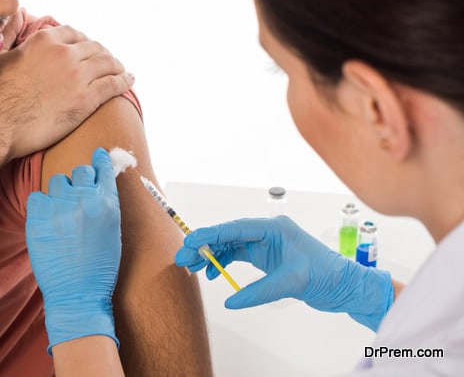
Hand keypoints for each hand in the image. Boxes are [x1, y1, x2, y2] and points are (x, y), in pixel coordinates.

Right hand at [0, 25, 133, 158]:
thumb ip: (10, 40)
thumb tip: (10, 26)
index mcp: (44, 40)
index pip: (73, 33)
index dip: (83, 40)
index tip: (87, 47)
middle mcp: (64, 53)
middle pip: (94, 47)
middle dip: (103, 53)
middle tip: (107, 61)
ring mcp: (77, 76)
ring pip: (107, 63)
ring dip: (117, 65)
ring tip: (121, 70)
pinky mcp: (86, 99)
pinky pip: (113, 84)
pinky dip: (124, 81)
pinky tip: (129, 80)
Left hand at [26, 147, 121, 351]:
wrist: (77, 294)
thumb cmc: (99, 266)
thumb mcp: (113, 231)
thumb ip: (106, 203)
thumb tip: (99, 182)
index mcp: (107, 203)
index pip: (103, 166)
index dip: (99, 159)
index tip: (97, 156)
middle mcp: (84, 200)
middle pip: (80, 170)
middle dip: (79, 180)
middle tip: (77, 197)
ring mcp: (59, 207)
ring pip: (57, 181)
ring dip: (60, 192)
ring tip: (61, 214)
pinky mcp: (37, 217)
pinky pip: (37, 196)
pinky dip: (41, 205)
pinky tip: (47, 221)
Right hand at [175, 216, 393, 330]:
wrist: (345, 286)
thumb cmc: (327, 275)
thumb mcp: (291, 283)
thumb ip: (259, 291)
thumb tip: (231, 301)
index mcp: (274, 228)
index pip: (236, 228)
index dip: (210, 234)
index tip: (190, 240)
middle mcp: (268, 232)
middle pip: (228, 235)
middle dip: (204, 246)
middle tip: (183, 258)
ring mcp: (266, 244)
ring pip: (230, 246)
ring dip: (211, 256)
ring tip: (193, 267)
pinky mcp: (266, 257)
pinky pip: (237, 256)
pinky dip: (223, 263)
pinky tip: (212, 273)